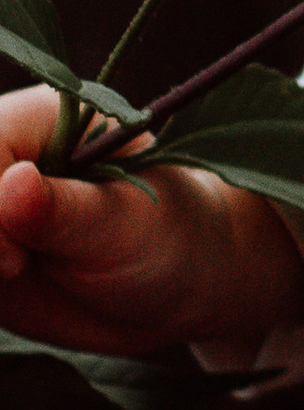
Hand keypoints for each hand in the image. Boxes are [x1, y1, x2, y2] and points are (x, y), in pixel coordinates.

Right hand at [0, 87, 303, 359]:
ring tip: (16, 280)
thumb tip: (12, 185)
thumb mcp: (125, 228)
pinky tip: (8, 290)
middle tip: (16, 271)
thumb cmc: (169, 239)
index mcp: (45, 119)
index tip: (17, 258)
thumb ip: (64, 211)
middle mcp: (4, 154)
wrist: (179, 289)